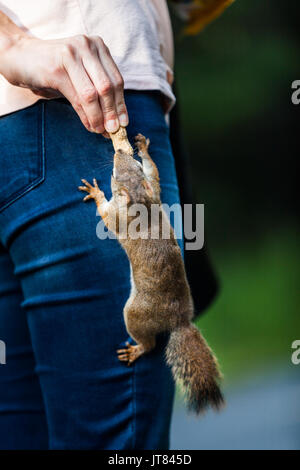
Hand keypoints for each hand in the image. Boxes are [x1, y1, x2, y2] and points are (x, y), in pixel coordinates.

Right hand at [0, 34, 127, 134]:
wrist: (20, 56)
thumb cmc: (53, 69)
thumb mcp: (80, 76)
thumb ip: (96, 92)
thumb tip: (114, 121)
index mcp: (97, 46)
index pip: (117, 79)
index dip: (121, 104)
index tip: (123, 123)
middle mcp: (86, 46)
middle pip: (108, 86)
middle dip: (112, 112)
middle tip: (113, 131)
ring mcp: (71, 55)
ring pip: (93, 94)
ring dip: (98, 117)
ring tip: (100, 131)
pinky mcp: (57, 68)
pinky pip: (77, 98)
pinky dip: (85, 116)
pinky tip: (89, 126)